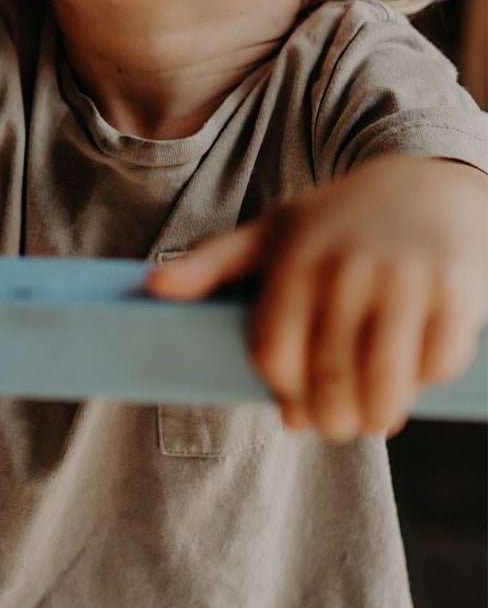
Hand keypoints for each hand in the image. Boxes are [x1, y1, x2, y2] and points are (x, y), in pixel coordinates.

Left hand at [146, 155, 487, 441]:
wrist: (427, 180)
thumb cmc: (339, 218)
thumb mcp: (273, 231)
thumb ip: (212, 262)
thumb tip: (151, 287)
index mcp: (294, 260)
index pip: (274, 353)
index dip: (283, 392)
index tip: (293, 409)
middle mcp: (346, 270)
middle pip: (328, 378)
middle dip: (331, 419)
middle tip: (336, 427)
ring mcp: (403, 281)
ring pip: (384, 384)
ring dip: (377, 417)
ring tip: (375, 421)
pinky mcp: (456, 292)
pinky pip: (437, 365)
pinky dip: (426, 385)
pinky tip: (414, 382)